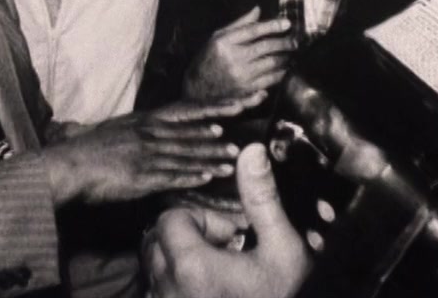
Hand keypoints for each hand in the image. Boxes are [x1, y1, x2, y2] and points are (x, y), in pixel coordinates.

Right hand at [43, 91, 266, 204]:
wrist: (67, 166)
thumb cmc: (91, 149)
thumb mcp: (121, 130)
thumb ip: (145, 129)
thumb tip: (164, 128)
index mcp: (147, 119)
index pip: (190, 108)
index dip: (218, 104)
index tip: (243, 100)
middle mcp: (150, 133)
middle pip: (194, 126)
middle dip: (225, 122)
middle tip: (252, 114)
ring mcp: (146, 154)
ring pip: (187, 152)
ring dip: (213, 154)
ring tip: (235, 156)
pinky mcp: (140, 177)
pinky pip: (171, 176)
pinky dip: (191, 176)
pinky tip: (208, 177)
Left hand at [145, 143, 310, 297]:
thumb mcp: (283, 251)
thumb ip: (263, 200)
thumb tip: (252, 153)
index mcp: (191, 265)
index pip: (172, 218)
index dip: (203, 220)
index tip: (232, 236)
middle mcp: (167, 286)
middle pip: (159, 240)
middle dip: (189, 239)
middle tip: (225, 253)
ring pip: (154, 267)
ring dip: (180, 262)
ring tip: (218, 273)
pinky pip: (158, 291)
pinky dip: (176, 285)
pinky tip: (211, 292)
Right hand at [185, 7, 294, 99]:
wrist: (196, 90)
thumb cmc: (207, 60)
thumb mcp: (216, 37)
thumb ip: (238, 24)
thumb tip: (258, 10)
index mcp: (224, 42)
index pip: (253, 30)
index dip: (272, 26)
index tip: (287, 23)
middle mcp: (233, 58)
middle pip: (265, 47)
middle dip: (284, 42)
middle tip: (295, 40)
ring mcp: (240, 75)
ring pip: (271, 63)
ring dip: (284, 58)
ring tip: (291, 53)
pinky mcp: (245, 90)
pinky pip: (269, 80)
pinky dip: (280, 74)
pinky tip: (284, 69)